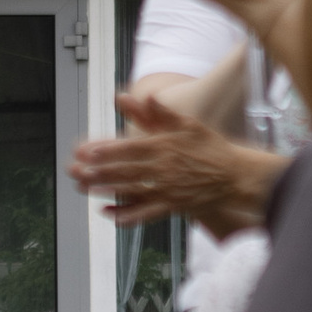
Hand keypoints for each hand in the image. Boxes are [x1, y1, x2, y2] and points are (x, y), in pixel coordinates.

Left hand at [70, 84, 274, 232]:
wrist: (236, 176)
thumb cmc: (211, 148)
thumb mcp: (188, 124)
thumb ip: (162, 113)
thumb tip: (145, 96)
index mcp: (165, 147)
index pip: (130, 148)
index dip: (107, 151)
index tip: (87, 151)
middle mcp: (164, 169)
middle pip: (124, 170)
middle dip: (97, 171)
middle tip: (74, 171)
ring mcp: (167, 190)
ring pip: (130, 191)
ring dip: (104, 190)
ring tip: (83, 187)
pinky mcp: (173, 206)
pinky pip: (145, 213)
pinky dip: (125, 214)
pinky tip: (107, 213)